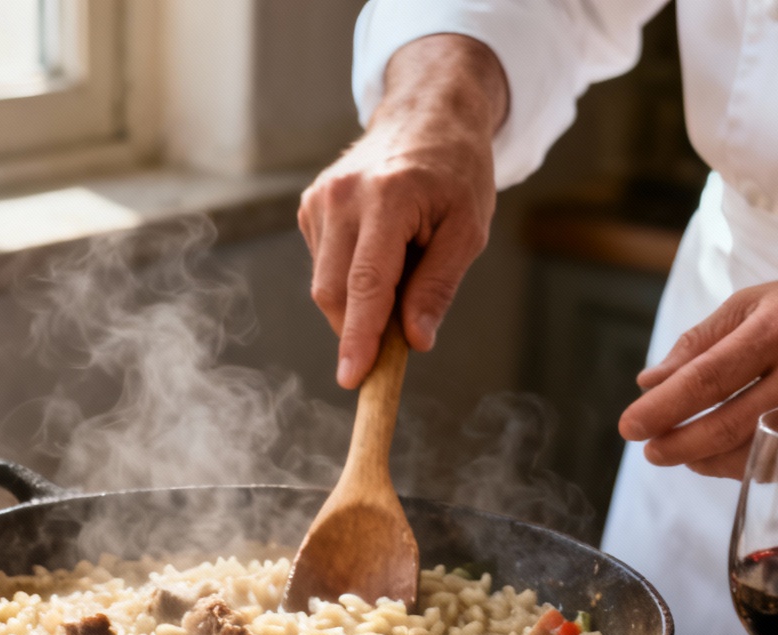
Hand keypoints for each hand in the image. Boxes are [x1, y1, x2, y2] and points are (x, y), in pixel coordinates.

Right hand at [299, 34, 505, 388]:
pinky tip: (379, 251)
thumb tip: (414, 341)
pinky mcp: (310, 206)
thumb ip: (438, 286)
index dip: (358, 337)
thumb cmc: (456, 172)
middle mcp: (343, 196)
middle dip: (358, 329)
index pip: (366, 284)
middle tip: (397, 338)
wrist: (427, 113)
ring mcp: (320, 199)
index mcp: (389, 198)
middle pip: (333, 291)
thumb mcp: (468, 230)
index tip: (352, 378)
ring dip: (358, 301)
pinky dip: (349, 278)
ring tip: (401, 268)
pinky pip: (323, 265)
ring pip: (325, 283)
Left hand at [618, 227, 777, 477]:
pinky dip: (750, 468)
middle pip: (726, 426)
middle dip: (678, 446)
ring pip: (755, 454)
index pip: (707, 378)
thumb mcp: (764, 300)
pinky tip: (727, 459)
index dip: (663, 409)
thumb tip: (649, 381)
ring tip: (684, 454)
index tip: (629, 426)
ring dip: (708, 462)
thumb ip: (704, 340)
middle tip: (651, 451)